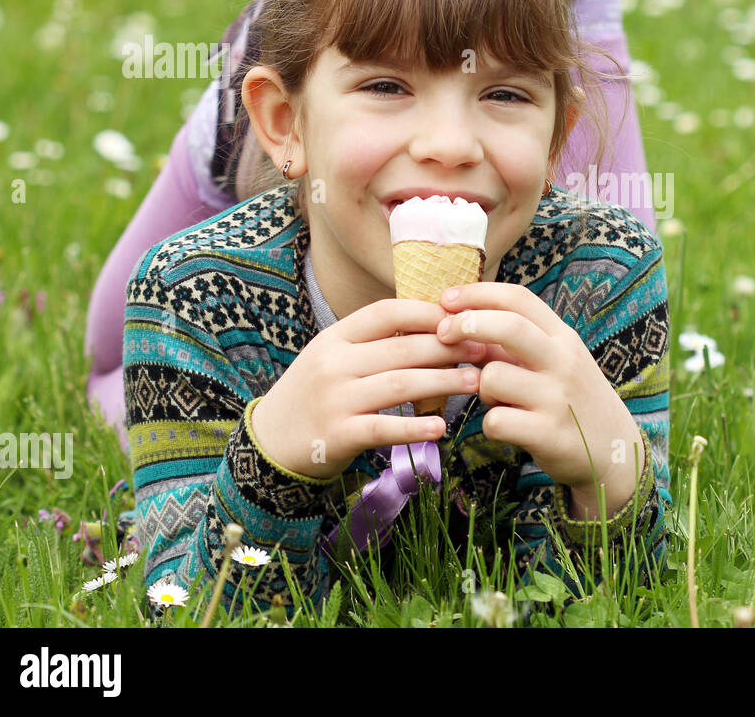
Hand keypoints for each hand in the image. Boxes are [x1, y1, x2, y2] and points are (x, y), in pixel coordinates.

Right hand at [250, 297, 485, 479]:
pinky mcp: (338, 435)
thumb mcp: (334, 357)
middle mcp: (333, 364)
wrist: (269, 442)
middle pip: (402, 348)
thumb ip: (374, 342)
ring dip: (445, 382)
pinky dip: (415, 426)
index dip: (428, 313)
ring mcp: (335, 399)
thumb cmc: (315, 394)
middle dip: (449, 347)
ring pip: (400, 384)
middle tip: (485, 350)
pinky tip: (442, 426)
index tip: (463, 318)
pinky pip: (383, 427)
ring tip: (478, 382)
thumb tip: (435, 323)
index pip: (386, 312)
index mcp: (335, 337)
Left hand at [436, 283, 644, 510]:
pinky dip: (490, 424)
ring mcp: (557, 398)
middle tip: (443, 334)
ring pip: (492, 377)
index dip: (477, 293)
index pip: (518, 299)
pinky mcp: (549, 435)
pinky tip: (505, 426)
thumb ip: (515, 343)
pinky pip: (495, 421)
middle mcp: (563, 362)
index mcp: (563, 337)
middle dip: (467, 324)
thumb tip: (460, 319)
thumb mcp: (555, 361)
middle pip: (508, 327)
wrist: (614, 450)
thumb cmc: (571, 398)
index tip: (446, 299)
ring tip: (495, 399)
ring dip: (480, 387)